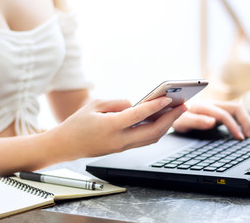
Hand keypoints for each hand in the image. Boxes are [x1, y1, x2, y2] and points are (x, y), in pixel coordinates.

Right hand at [49, 97, 187, 159]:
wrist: (66, 146)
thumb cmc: (77, 123)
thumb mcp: (94, 105)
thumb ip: (117, 103)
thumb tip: (135, 104)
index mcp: (110, 127)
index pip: (137, 116)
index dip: (154, 107)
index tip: (168, 99)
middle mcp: (119, 140)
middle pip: (152, 132)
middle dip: (170, 119)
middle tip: (183, 106)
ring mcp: (122, 147)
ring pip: (151, 138)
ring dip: (167, 126)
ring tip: (178, 112)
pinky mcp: (123, 149)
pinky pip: (145, 141)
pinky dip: (157, 131)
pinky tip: (164, 121)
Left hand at [172, 100, 249, 139]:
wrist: (170, 111)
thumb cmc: (175, 117)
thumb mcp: (182, 121)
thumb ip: (197, 121)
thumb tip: (212, 122)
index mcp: (204, 106)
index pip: (224, 115)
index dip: (233, 126)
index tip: (240, 137)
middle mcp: (213, 104)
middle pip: (235, 108)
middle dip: (245, 121)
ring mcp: (216, 108)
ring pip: (236, 110)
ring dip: (246, 120)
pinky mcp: (218, 112)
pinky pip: (233, 114)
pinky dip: (241, 121)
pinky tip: (244, 130)